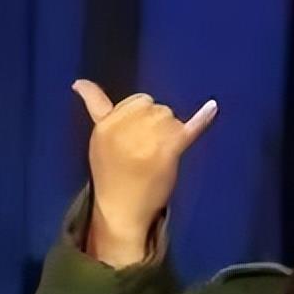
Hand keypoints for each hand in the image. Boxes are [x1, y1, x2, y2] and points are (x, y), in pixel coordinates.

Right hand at [71, 79, 217, 262]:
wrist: (122, 211)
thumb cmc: (112, 176)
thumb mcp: (98, 140)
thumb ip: (97, 110)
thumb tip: (80, 83)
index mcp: (106, 125)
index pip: (134, 101)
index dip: (141, 113)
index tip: (138, 130)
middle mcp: (126, 128)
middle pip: (155, 105)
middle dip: (157, 121)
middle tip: (149, 148)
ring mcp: (148, 139)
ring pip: (170, 116)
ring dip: (170, 132)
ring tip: (158, 155)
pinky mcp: (168, 151)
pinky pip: (188, 128)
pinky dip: (203, 118)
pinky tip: (212, 107)